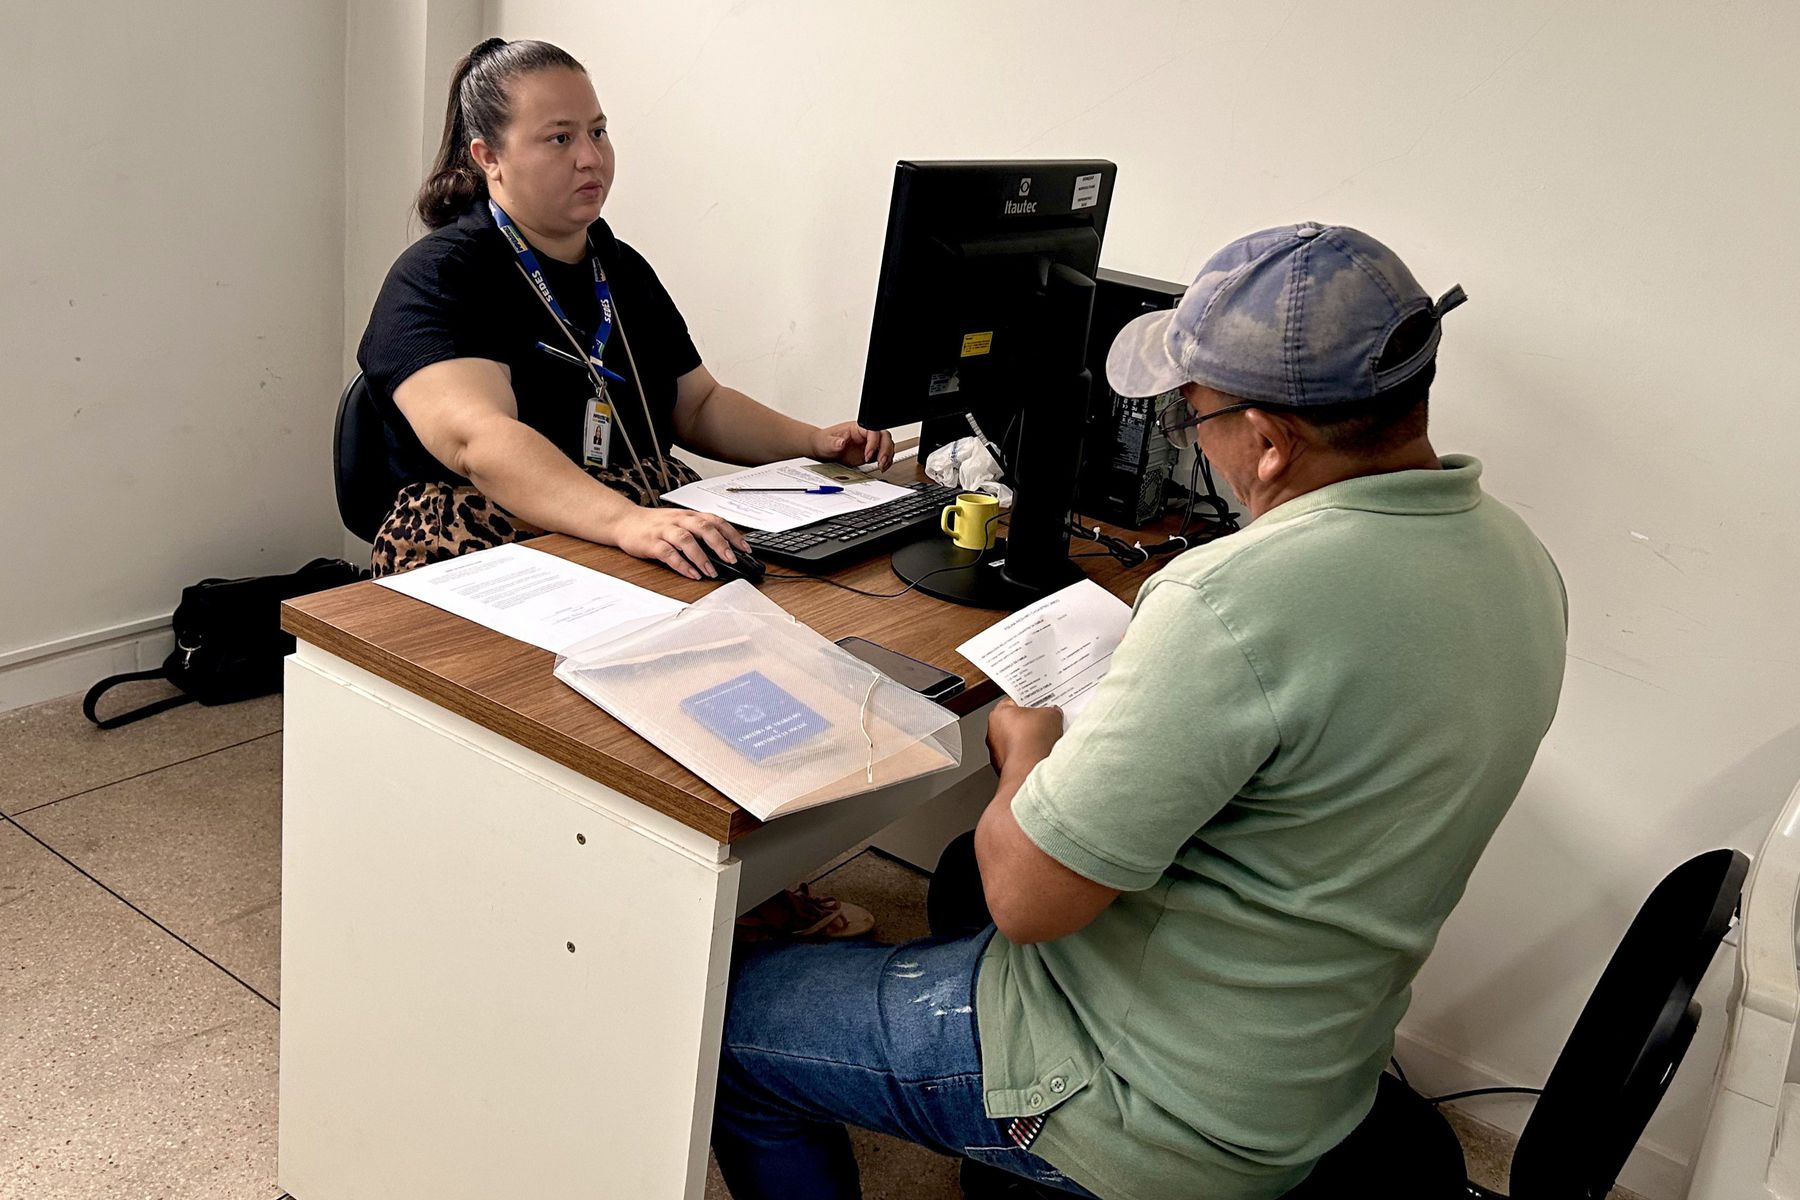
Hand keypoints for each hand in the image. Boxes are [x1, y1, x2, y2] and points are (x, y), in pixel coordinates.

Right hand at [611, 506, 748, 580]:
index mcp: (689, 515)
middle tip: (732, 559)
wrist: (625, 521)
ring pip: (686, 540)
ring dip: (701, 556)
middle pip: (704, 528)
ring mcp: (664, 531)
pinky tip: (691, 574)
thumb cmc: (656, 524)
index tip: (746, 549)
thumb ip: (700, 532)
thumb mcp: (681, 522)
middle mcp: (679, 520)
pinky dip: (681, 564)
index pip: (716, 521)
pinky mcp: (651, 543)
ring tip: (711, 571)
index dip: (733, 534)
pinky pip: (668, 553)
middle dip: (720, 544)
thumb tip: (726, 549)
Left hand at [812, 421, 893, 469]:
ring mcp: (869, 444)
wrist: (823, 450)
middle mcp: (865, 435)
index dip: (873, 442)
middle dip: (885, 450)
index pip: (873, 431)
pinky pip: (884, 455)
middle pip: (884, 437)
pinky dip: (886, 462)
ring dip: (888, 456)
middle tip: (880, 462)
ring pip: (887, 445)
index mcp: (857, 428)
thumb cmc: (824, 442)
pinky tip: (882, 467)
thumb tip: (842, 442)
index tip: (867, 455)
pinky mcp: (870, 454)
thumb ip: (834, 442)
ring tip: (882, 466)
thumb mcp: (826, 442)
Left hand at [985, 698, 1063, 778]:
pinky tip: (1039, 755)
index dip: (1029, 702)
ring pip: (1015, 741)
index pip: (1013, 702)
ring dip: (1028, 741)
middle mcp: (993, 731)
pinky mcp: (1002, 766)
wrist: (1030, 769)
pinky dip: (1026, 756)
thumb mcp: (1051, 715)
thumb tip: (1053, 713)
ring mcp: (996, 751)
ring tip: (1045, 741)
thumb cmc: (1032, 742)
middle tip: (1045, 723)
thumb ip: (1051, 711)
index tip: (1039, 704)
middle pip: (1014, 722)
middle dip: (1029, 723)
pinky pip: (1017, 756)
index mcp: (999, 713)